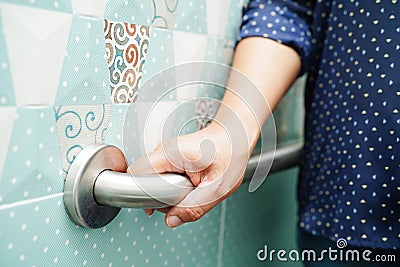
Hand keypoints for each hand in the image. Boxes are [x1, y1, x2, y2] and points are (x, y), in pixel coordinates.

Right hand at [127, 123, 249, 227]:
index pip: (136, 174)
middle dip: (158, 196)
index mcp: (170, 153)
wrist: (235, 137)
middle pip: (141, 179)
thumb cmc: (230, 154)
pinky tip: (187, 186)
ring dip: (165, 192)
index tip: (161, 205)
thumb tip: (171, 220)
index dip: (144, 194)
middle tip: (183, 197)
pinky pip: (159, 177)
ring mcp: (164, 153)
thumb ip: (194, 207)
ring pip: (150, 180)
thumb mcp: (218, 187)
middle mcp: (163, 150)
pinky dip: (170, 187)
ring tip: (189, 189)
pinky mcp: (168, 157)